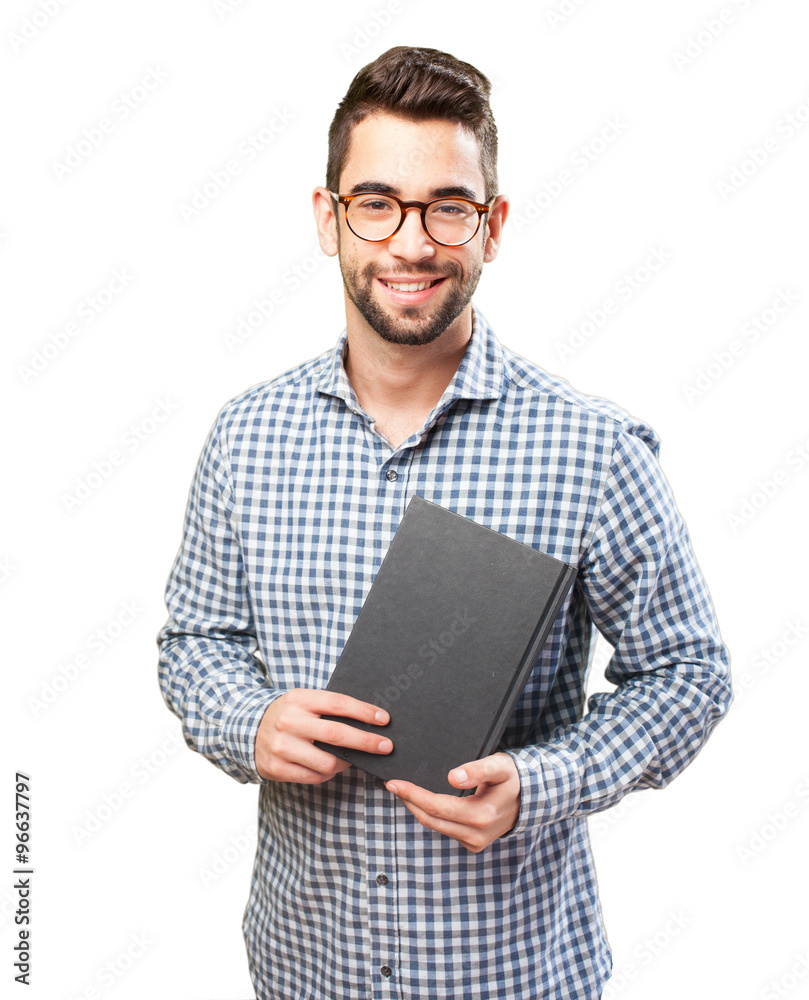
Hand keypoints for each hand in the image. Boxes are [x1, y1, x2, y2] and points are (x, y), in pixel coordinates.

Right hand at [255, 689, 391, 784]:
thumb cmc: (287, 714)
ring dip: (346, 763)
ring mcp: (282, 746)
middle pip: (337, 734)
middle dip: (366, 741)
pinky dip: (327, 774)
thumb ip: (327, 709)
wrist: (245, 729)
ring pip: (327, 762)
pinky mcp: (277, 768)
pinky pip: (314, 777)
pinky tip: (331, 767)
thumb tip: (368, 721)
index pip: (338, 704)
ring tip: (352, 759)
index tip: (384, 719)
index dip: (364, 711)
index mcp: (299, 699)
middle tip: (386, 746)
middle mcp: (289, 721)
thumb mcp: (303, 702)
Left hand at [386, 752, 520, 852]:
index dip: (413, 795)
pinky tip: (422, 802)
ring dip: (417, 809)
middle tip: (392, 784)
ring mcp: (474, 843)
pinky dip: (430, 816)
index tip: (394, 783)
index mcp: (481, 816)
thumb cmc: (513, 777)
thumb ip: (478, 770)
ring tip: (403, 791)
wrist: (530, 797)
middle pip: (431, 820)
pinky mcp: (473, 844)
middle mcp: (476, 835)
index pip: (436, 807)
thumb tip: (453, 777)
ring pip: (435, 826)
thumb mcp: (499, 766)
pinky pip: (444, 829)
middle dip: (409, 801)